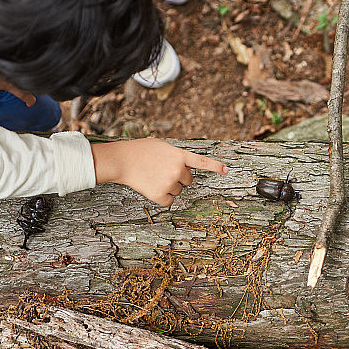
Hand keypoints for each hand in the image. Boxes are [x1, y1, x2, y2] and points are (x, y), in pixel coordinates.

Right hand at [91, 138, 228, 205]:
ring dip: (169, 186)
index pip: (202, 162)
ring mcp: (170, 182)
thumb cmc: (140, 151)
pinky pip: (169, 201)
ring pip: (178, 190)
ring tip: (153, 176)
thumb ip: (177, 155)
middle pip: (188, 181)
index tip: (226, 170)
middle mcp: (178, 169)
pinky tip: (151, 187)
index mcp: (179, 155)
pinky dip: (163, 197)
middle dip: (179, 178)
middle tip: (162, 171)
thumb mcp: (163, 146)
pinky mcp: (161, 195)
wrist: (122, 161)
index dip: (215, 166)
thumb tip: (186, 167)